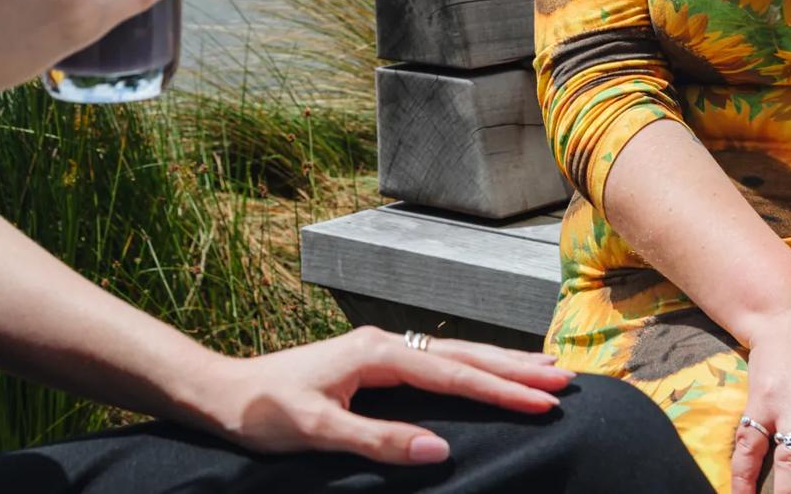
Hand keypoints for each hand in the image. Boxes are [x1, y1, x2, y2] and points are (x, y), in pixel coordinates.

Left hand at [192, 327, 573, 464]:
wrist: (225, 392)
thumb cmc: (265, 413)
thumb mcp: (319, 431)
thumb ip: (379, 440)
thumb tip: (439, 448)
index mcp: (380, 353)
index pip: (454, 373)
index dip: (500, 390)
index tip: (542, 402)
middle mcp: (389, 342)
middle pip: (465, 354)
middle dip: (516, 368)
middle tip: (564, 379)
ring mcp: (385, 348)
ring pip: (455, 354)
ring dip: (500, 363)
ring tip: (544, 370)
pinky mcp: (378, 362)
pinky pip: (439, 362)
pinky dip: (473, 366)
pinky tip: (488, 372)